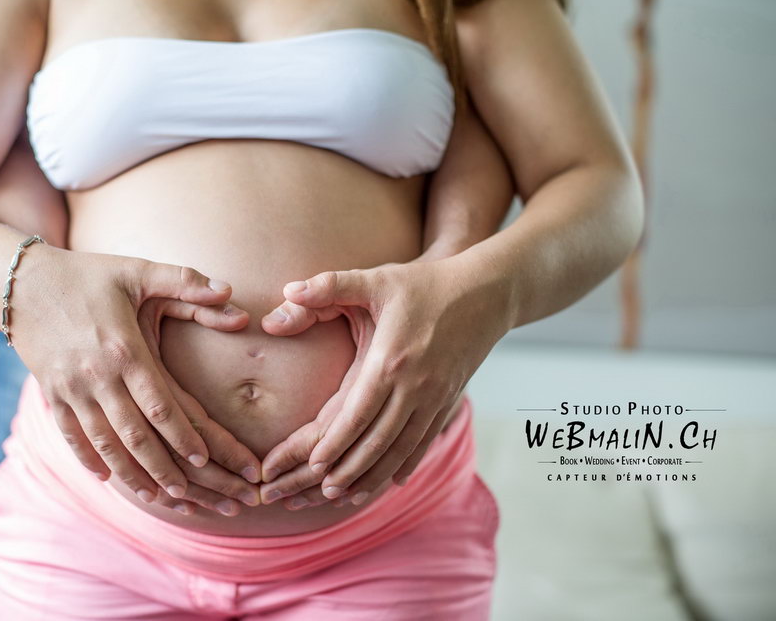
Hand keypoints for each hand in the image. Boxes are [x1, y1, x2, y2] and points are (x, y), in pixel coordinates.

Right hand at [9, 245, 260, 502]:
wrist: (19, 282)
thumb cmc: (87, 274)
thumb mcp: (137, 270)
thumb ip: (185, 281)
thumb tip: (231, 291)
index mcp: (124, 350)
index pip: (159, 405)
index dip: (182, 435)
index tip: (204, 458)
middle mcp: (96, 376)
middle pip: (134, 436)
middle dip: (163, 468)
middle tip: (189, 494)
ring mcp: (70, 389)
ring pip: (104, 444)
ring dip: (131, 474)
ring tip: (157, 497)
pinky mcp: (51, 394)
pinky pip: (71, 437)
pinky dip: (90, 461)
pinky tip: (107, 479)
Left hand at [259, 258, 510, 504]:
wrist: (487, 292)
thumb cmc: (425, 284)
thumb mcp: (377, 279)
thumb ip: (331, 284)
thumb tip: (288, 288)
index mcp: (391, 359)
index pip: (359, 412)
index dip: (336, 442)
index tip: (314, 465)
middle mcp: (415, 384)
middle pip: (379, 439)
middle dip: (350, 469)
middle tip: (324, 492)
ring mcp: (436, 396)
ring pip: (403, 448)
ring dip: (375, 475)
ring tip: (349, 496)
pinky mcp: (449, 399)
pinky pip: (425, 440)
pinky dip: (407, 464)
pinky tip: (393, 482)